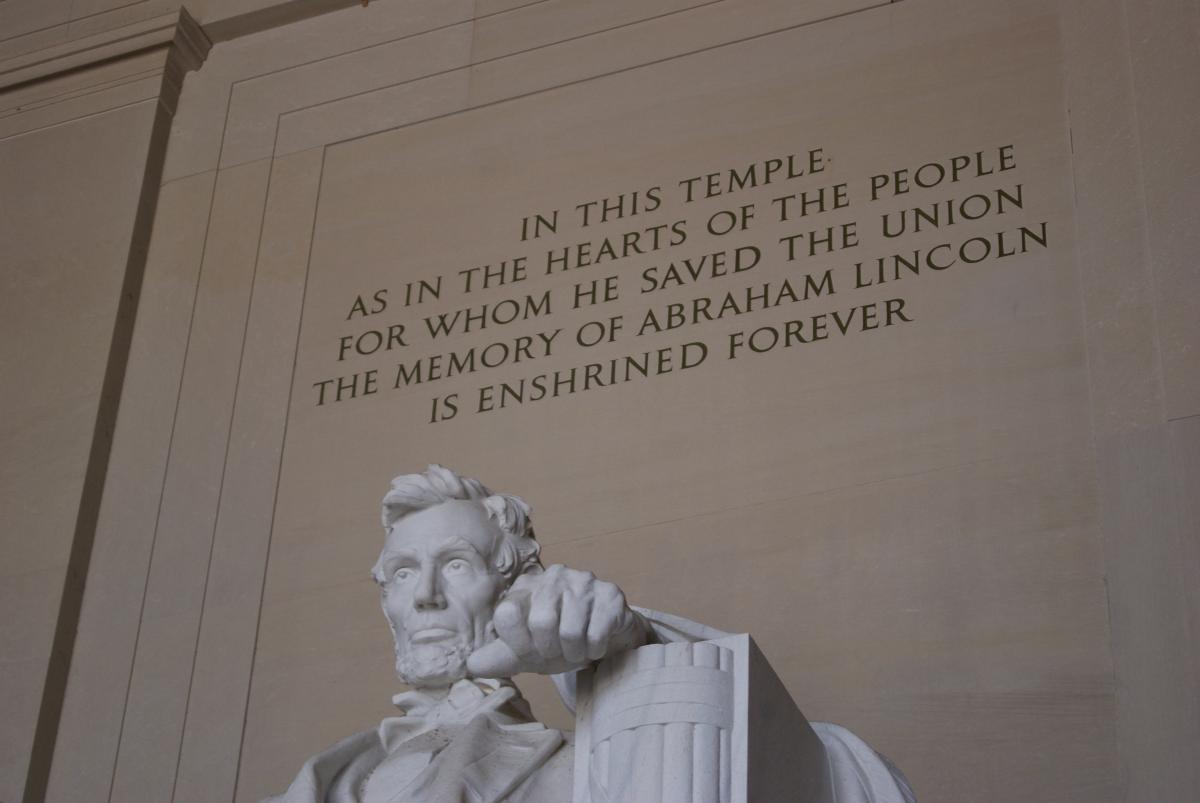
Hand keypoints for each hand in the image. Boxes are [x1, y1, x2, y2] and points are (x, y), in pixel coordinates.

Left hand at [466, 564, 649, 677]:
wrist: (604, 638)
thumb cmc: (559, 641)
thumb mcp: (527, 651)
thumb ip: (499, 657)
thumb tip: (472, 665)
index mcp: (526, 586)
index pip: (507, 614)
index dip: (518, 644)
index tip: (531, 651)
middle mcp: (553, 576)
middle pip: (541, 622)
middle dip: (550, 650)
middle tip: (558, 652)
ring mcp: (584, 582)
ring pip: (571, 631)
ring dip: (574, 652)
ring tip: (577, 648)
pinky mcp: (610, 595)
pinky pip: (596, 634)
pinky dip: (595, 651)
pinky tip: (595, 644)